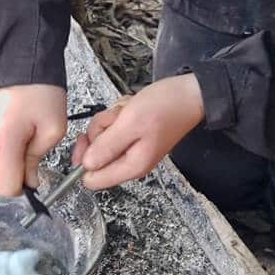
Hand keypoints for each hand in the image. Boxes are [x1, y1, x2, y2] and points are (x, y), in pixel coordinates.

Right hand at [0, 84, 66, 196]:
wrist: (24, 67)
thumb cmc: (42, 93)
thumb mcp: (53, 130)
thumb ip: (37, 161)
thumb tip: (30, 182)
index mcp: (3, 140)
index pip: (7, 187)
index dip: (24, 187)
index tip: (36, 177)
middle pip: (0, 179)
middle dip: (19, 172)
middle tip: (34, 149)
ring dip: (13, 161)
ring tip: (25, 137)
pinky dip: (6, 152)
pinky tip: (16, 134)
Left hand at [72, 75, 203, 189]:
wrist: (191, 94)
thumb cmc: (166, 107)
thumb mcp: (130, 124)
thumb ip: (106, 147)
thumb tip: (85, 166)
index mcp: (131, 166)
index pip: (92, 180)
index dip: (84, 159)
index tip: (88, 138)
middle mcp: (131, 162)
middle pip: (95, 156)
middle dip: (99, 132)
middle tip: (116, 119)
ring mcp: (132, 149)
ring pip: (102, 138)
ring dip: (109, 120)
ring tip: (127, 111)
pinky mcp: (133, 136)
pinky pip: (113, 128)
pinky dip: (117, 116)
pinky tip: (131, 109)